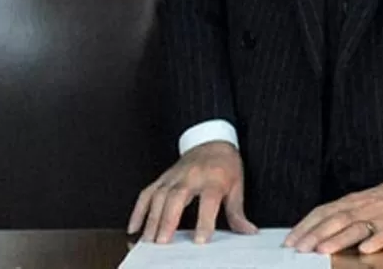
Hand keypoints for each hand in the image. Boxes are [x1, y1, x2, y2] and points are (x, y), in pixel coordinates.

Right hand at [127, 141, 257, 244]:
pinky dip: (138, 210)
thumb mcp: (237, 186)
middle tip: (162, 242)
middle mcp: (192, 176)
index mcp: (213, 179)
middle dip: (168, 220)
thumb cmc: (225, 165)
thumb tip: (248, 232)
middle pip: (177, 197)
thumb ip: (238, 212)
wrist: (212, 140)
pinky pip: (147, 193)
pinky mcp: (163, 178)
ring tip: (147, 240)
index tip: (199, 240)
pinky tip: (134, 228)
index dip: (204, 221)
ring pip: (159, 196)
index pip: (208, 200)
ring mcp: (174, 176)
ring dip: (151, 219)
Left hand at [284, 179, 382, 254]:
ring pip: (355, 227)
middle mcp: (359, 209)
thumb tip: (309, 233)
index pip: (321, 213)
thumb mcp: (355, 205)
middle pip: (334, 220)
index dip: (305, 226)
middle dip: (315, 235)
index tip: (290, 241)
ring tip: (323, 250)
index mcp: (347, 203)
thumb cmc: (380, 203)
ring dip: (338, 239)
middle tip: (301, 249)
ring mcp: (378, 218)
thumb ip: (335, 218)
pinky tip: (365, 249)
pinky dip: (374, 241)